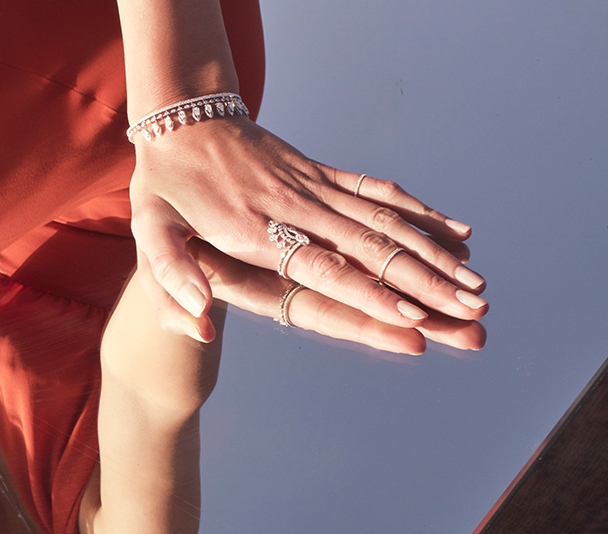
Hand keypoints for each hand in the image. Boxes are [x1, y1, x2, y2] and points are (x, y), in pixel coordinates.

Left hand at [130, 117, 486, 341]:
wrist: (180, 116)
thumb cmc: (162, 183)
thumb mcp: (148, 229)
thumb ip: (171, 274)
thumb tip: (198, 323)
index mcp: (254, 229)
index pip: (321, 267)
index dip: (366, 292)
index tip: (412, 317)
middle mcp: (293, 207)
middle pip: (368, 247)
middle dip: (423, 281)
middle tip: (470, 310)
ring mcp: (312, 187)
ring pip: (384, 220)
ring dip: (434, 252)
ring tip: (478, 283)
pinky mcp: (321, 173)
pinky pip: (378, 192)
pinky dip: (419, 210)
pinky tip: (458, 230)